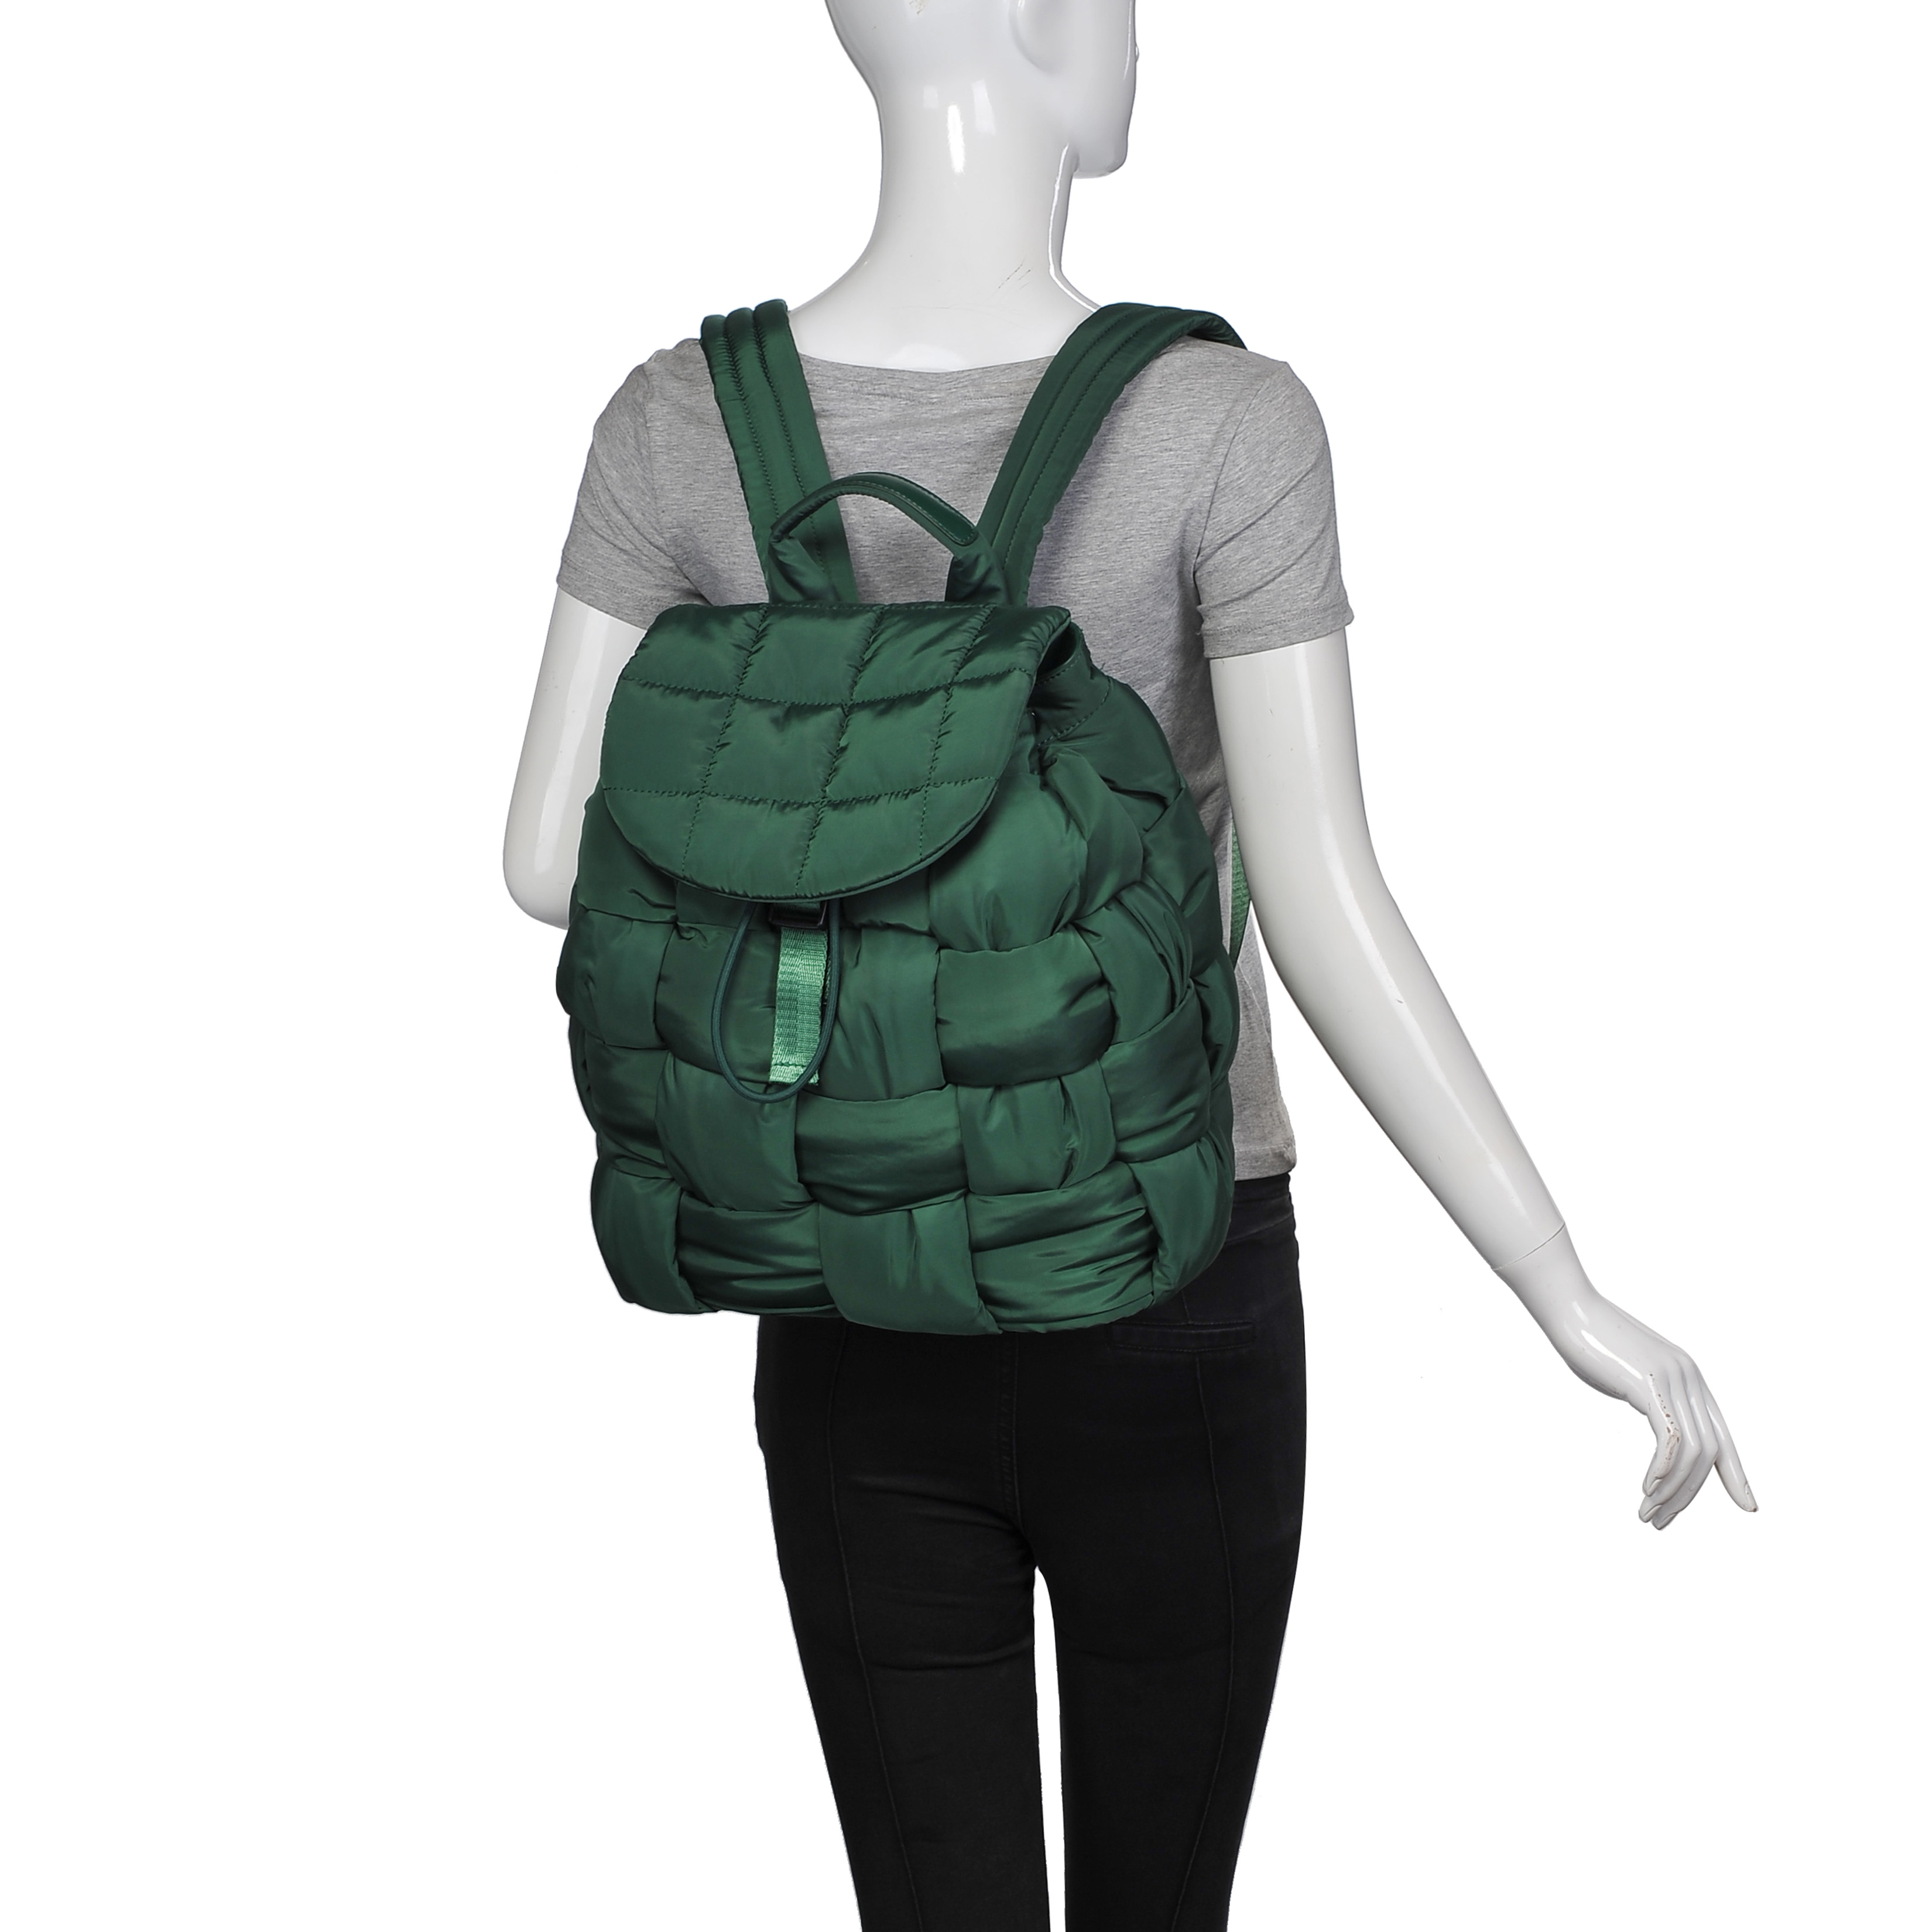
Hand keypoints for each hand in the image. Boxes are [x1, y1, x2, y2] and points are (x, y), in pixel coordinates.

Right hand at [1495, 1230, 1756, 1529]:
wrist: (1567, 1306)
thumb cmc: (1589, 1340)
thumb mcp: (1629, 1376)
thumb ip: (1650, 1399)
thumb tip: (1658, 1428)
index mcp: (1689, 1378)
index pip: (1723, 1435)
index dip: (1738, 1474)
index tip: (1749, 1506)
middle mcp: (1689, 1378)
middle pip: (1709, 1451)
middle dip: (1689, 1496)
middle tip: (1661, 1523)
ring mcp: (1672, 1379)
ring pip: (1692, 1451)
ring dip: (1672, 1491)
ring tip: (1649, 1514)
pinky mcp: (1649, 1383)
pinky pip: (1670, 1439)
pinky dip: (1662, 1470)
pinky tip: (1646, 1488)